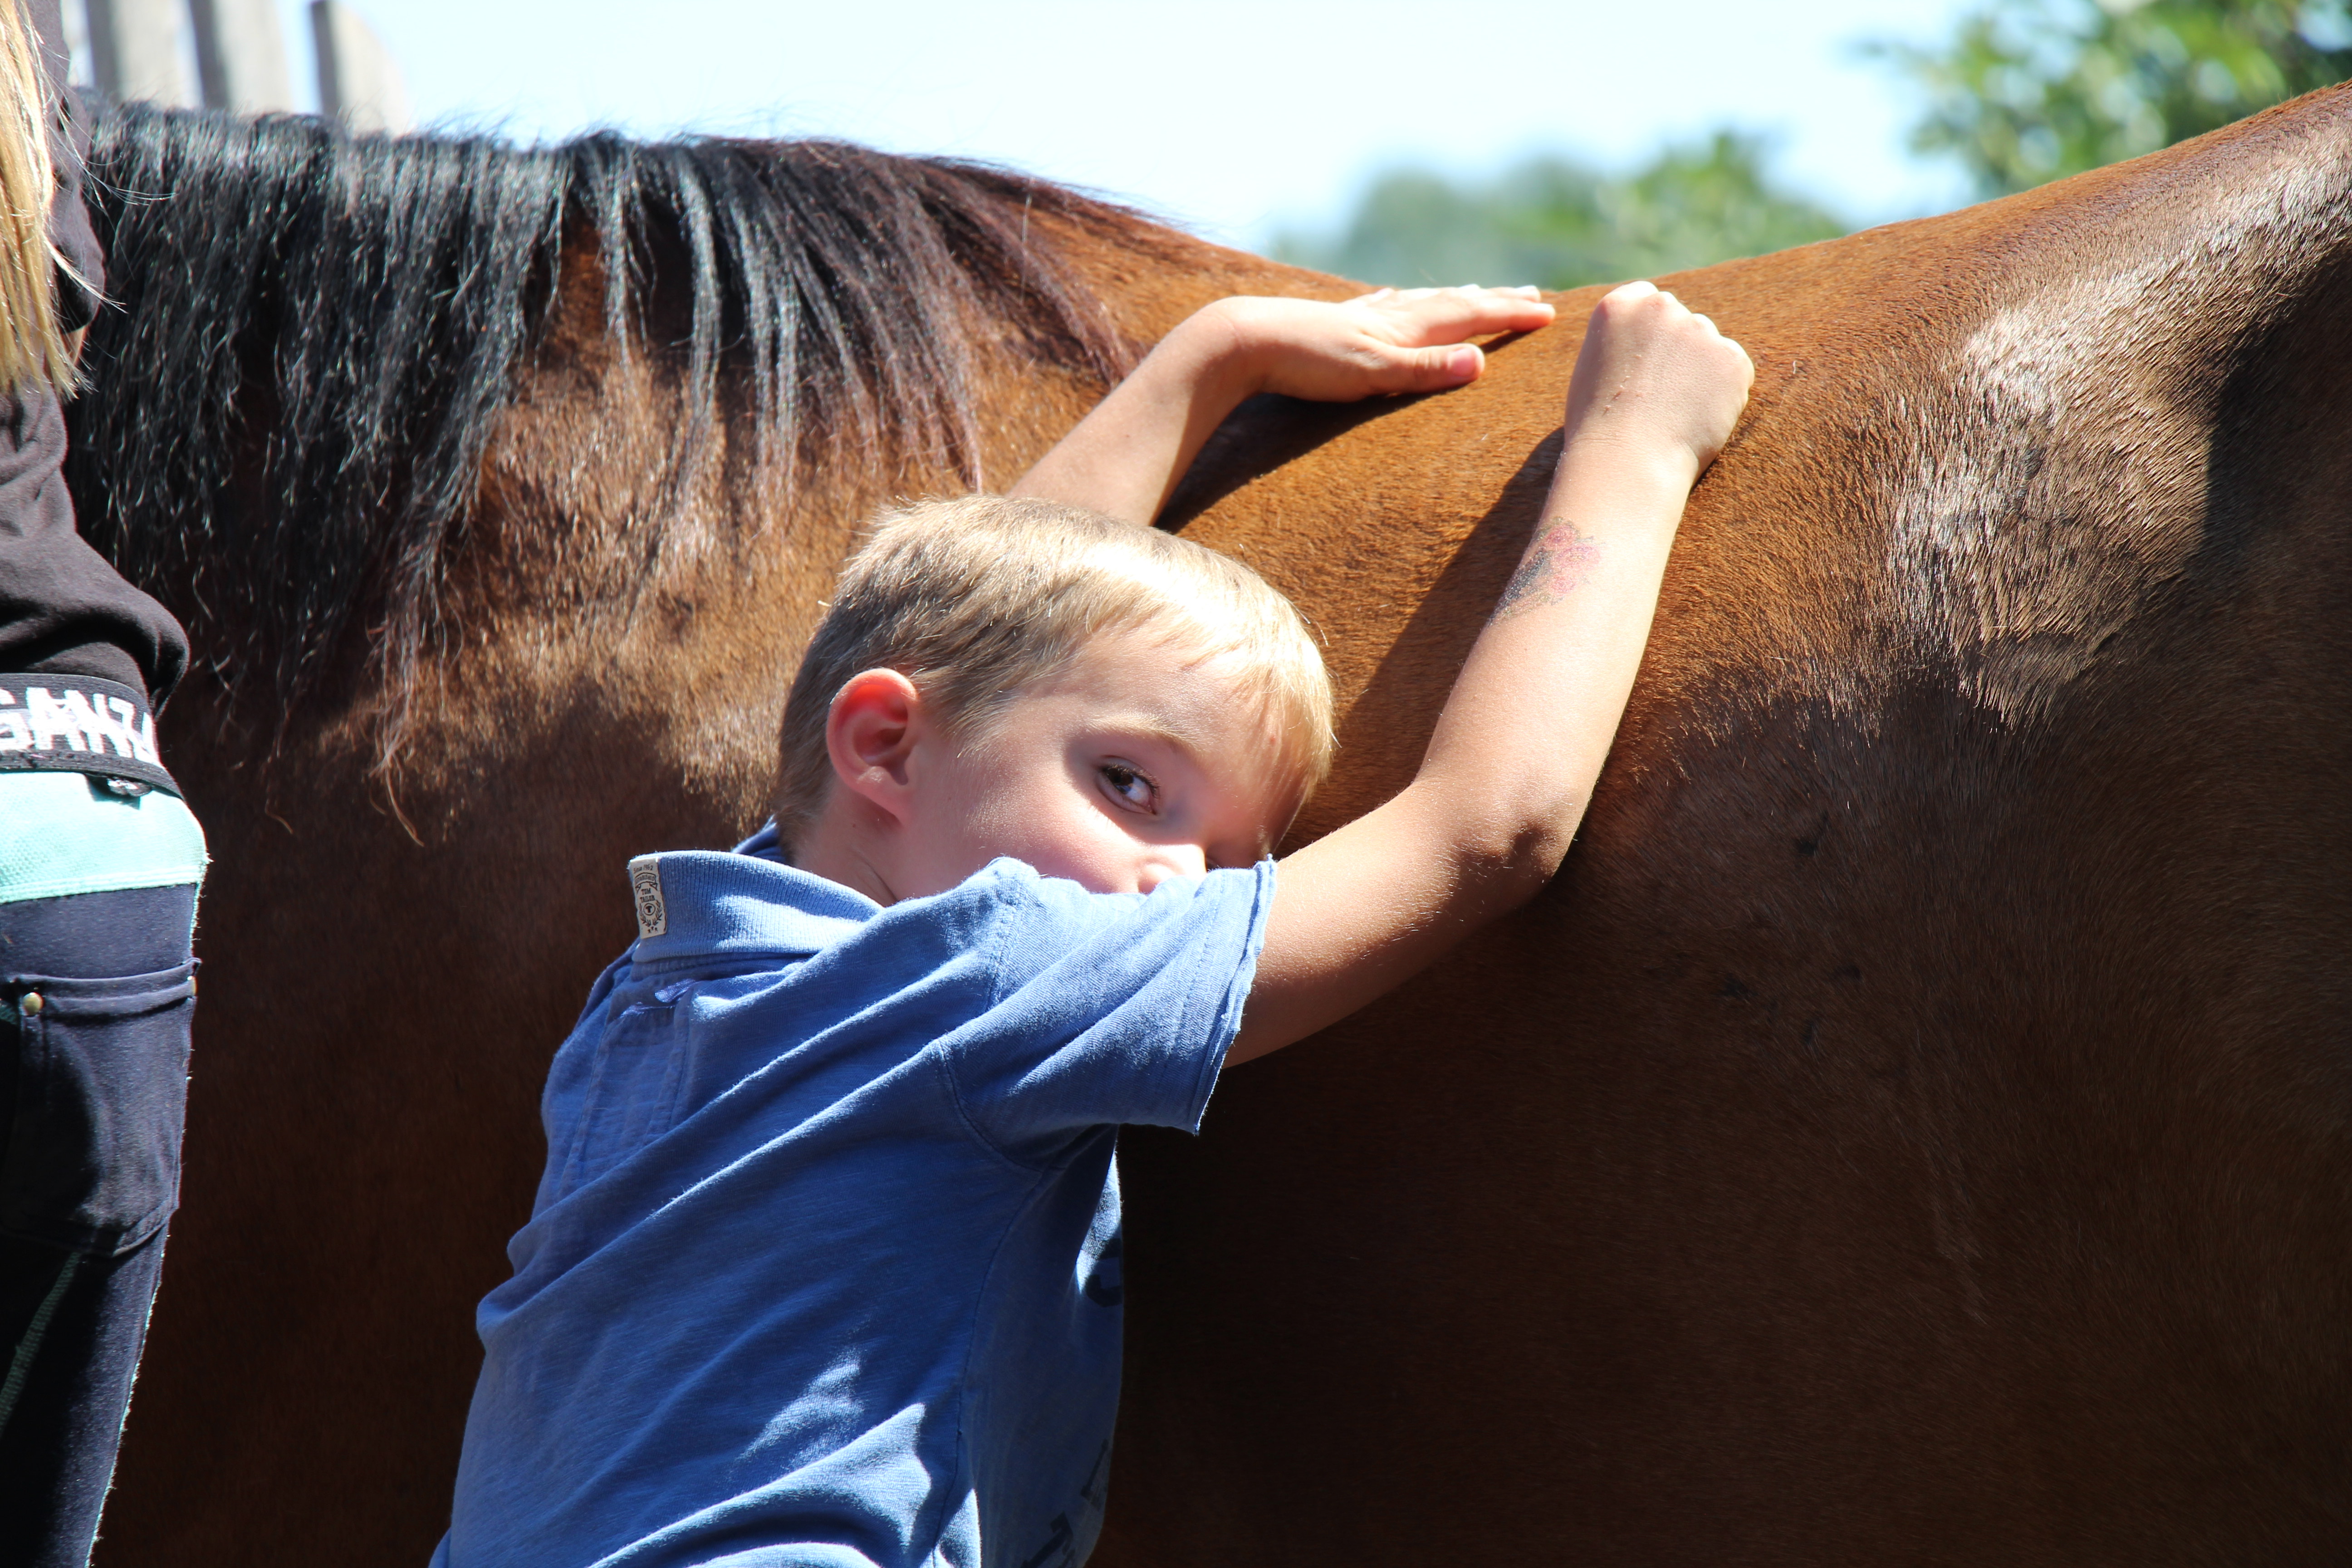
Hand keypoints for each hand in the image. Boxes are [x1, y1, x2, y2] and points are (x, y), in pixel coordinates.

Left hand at [1187, 285, 1556, 404]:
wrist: (1243, 341)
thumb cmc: (1305, 364)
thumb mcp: (1371, 374)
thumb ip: (1425, 370)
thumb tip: (1480, 362)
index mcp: (1403, 328)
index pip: (1469, 315)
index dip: (1509, 314)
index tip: (1548, 313)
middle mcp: (1387, 315)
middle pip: (1452, 302)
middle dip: (1493, 300)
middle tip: (1530, 295)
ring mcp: (1360, 315)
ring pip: (1420, 301)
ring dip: (1453, 297)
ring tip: (1475, 291)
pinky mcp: (1334, 321)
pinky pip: (1383, 306)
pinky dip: (1403, 301)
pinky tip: (1394, 298)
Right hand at [1560, 281, 1752, 482]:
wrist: (1627, 461)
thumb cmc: (1599, 429)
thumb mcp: (1592, 371)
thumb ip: (1621, 344)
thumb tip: (1649, 346)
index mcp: (1619, 306)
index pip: (1647, 299)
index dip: (1650, 335)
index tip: (1645, 364)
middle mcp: (1660, 307)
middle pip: (1681, 321)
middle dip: (1678, 350)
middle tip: (1660, 397)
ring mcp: (1699, 329)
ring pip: (1708, 346)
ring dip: (1701, 372)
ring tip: (1675, 414)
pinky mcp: (1731, 357)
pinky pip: (1734, 370)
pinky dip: (1724, 393)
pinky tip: (1697, 418)